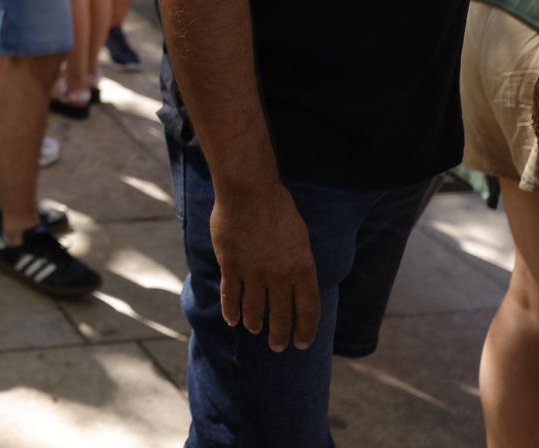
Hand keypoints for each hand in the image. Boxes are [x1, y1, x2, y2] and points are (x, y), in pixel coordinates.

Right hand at [209, 180, 320, 352]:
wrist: (249, 192)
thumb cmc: (279, 209)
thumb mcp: (301, 238)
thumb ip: (300, 264)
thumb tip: (298, 283)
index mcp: (303, 269)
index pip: (308, 311)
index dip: (305, 331)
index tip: (301, 343)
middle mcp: (280, 276)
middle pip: (281, 316)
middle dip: (279, 335)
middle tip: (277, 346)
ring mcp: (254, 272)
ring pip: (254, 309)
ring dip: (255, 324)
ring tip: (255, 331)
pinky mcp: (231, 265)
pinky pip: (231, 295)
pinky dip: (231, 310)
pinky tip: (232, 320)